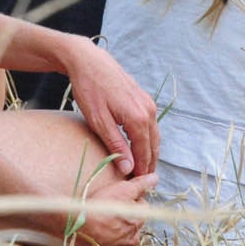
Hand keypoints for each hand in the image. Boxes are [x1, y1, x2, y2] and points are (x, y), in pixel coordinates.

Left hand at [61, 36, 157, 176]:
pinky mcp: (143, 98)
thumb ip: (116, 145)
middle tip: (142, 182)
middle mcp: (148, 110)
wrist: (89, 60)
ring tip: (142, 168)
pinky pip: (150, 124)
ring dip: (150, 152)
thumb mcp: (99, 121)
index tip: (137, 185)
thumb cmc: (90, 90)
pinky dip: (148, 139)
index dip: (141, 170)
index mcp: (138, 118)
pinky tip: (139, 146)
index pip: (144, 152)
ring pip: (154, 135)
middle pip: (154, 145)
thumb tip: (128, 168)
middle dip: (149, 164)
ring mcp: (147, 103)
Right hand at [75, 171, 156, 245]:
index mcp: (138, 222)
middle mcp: (131, 240)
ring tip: (97, 227)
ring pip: (119, 242)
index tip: (117, 198)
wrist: (72, 232)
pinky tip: (92, 242)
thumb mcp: (121, 190)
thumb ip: (140, 185)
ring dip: (112, 235)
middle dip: (123, 219)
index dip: (130, 200)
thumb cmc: (98, 209)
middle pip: (131, 226)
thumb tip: (154, 178)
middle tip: (106, 212)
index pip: (142, 207)